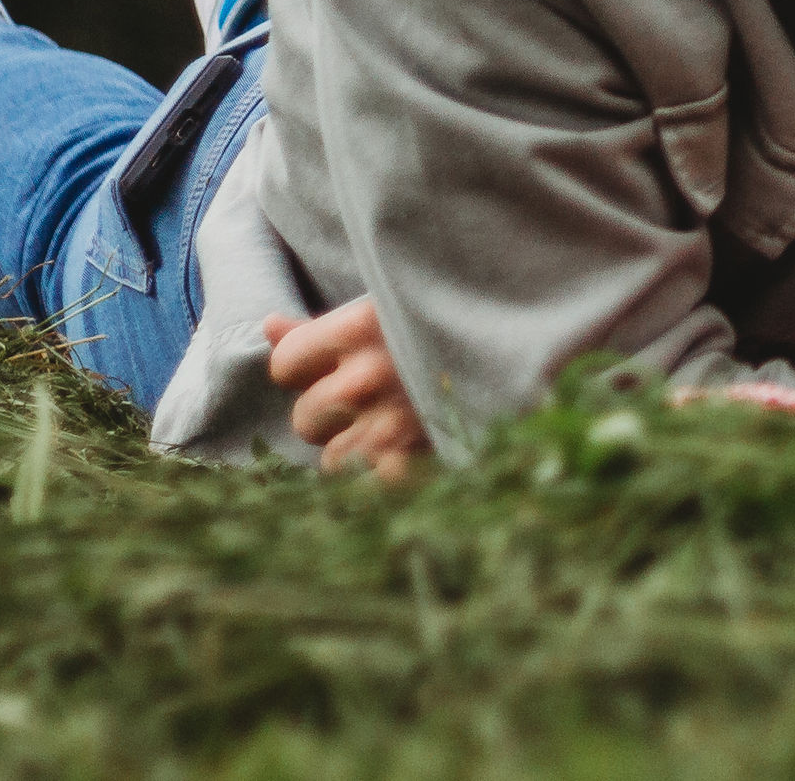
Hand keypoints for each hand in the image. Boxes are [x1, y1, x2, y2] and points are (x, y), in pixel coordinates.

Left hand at [265, 300, 432, 478]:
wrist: (526, 344)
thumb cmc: (448, 323)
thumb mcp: (388, 308)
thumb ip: (325, 327)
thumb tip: (268, 327)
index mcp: (357, 327)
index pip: (283, 363)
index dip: (304, 368)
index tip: (333, 366)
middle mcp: (363, 376)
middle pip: (304, 418)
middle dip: (331, 414)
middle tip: (374, 398)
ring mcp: (386, 422)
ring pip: (332, 459)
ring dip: (356, 449)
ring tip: (395, 426)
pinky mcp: (410, 461)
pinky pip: (367, 486)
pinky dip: (384, 477)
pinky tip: (407, 453)